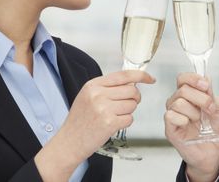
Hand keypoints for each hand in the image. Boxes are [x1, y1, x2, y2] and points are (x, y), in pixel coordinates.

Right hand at [35, 70, 154, 180]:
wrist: (68, 142)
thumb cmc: (80, 121)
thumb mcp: (88, 96)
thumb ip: (108, 87)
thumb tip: (132, 82)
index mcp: (93, 85)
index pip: (124, 75)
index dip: (141, 76)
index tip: (150, 79)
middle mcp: (98, 94)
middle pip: (132, 90)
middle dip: (134, 98)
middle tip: (124, 106)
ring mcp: (103, 108)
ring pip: (132, 105)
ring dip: (128, 112)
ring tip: (113, 116)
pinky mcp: (109, 123)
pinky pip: (130, 119)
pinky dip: (125, 123)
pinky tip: (112, 125)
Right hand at [165, 73, 218, 181]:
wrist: (215, 152)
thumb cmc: (216, 131)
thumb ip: (212, 94)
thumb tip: (206, 78)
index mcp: (190, 95)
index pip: (183, 78)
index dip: (193, 78)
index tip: (206, 86)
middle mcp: (179, 102)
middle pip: (183, 89)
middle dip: (201, 98)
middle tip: (210, 109)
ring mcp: (174, 115)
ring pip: (178, 102)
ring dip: (194, 112)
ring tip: (200, 121)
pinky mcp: (170, 128)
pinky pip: (170, 116)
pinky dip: (183, 119)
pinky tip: (189, 125)